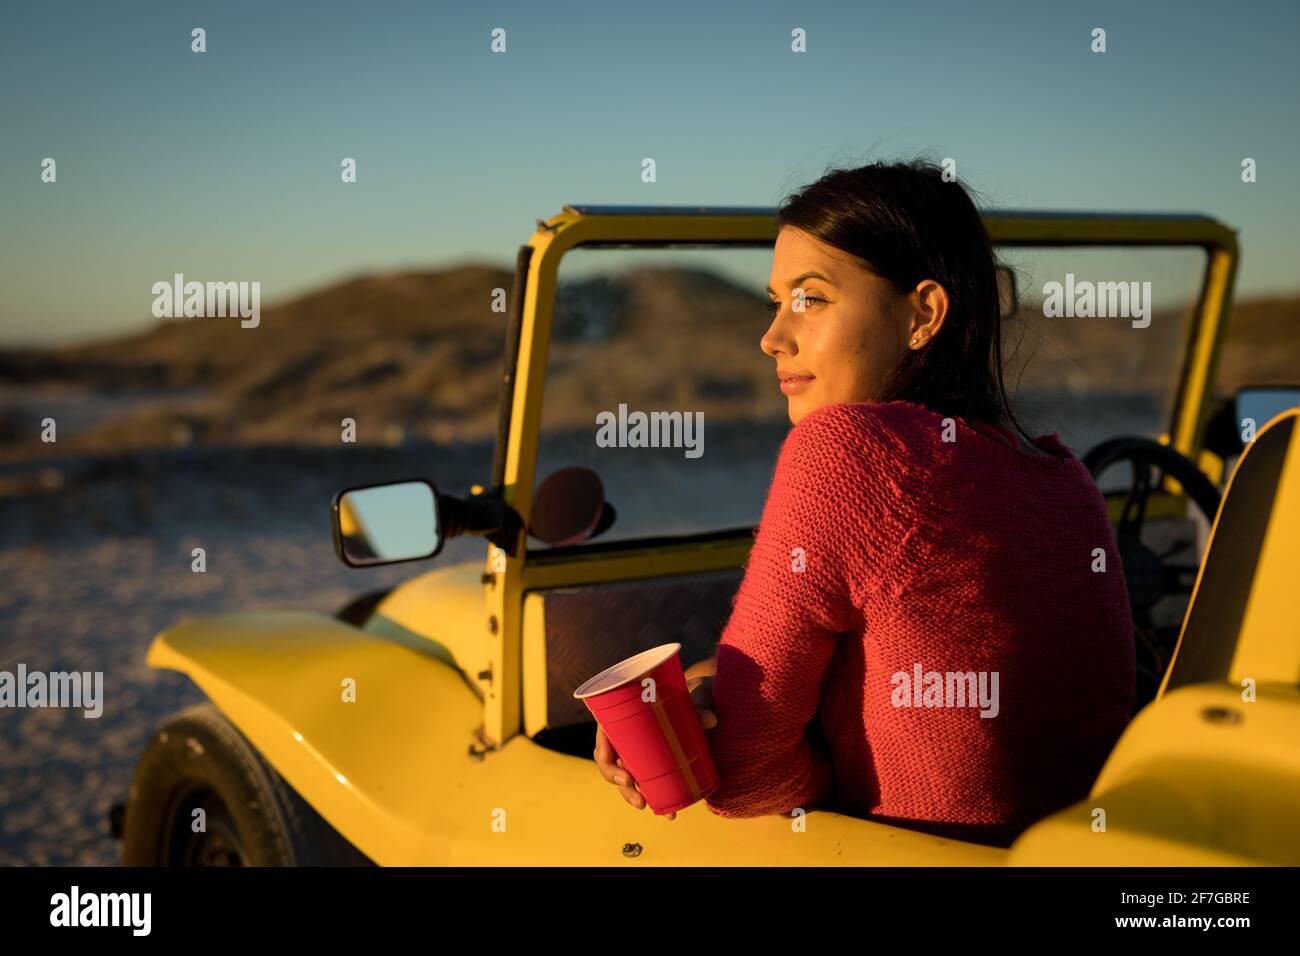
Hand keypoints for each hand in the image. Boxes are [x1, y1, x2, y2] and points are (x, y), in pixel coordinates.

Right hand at [592, 669, 717, 821]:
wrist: (705, 702)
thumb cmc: (692, 692)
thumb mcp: (695, 695)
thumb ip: (701, 704)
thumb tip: (711, 720)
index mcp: (627, 713)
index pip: (603, 730)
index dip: (601, 746)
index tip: (607, 757)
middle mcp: (628, 735)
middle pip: (610, 759)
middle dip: (615, 777)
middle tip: (630, 784)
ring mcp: (639, 752)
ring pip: (624, 776)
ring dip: (630, 794)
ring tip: (645, 804)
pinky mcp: (654, 764)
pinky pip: (646, 783)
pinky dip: (653, 798)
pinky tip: (666, 812)